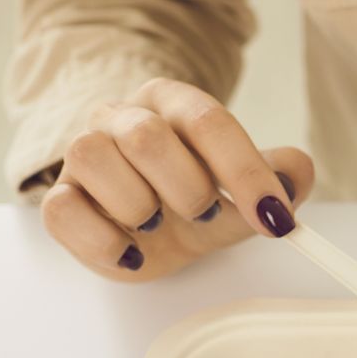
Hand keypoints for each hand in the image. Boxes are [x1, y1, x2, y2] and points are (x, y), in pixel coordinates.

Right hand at [40, 78, 313, 281]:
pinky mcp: (60, 200)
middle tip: (205, 214)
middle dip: (187, 188)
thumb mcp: (244, 194)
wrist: (151, 231)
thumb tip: (296, 171)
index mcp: (170, 104)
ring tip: (159, 225)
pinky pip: (61, 211)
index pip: (206, 120)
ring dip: (138, 206)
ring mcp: (82, 156)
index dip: (244, 171)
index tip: (274, 217)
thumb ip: (277, 180)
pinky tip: (133, 254)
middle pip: (144, 136)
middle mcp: (120, 118)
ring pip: (91, 156)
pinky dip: (103, 241)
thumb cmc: (196, 201)